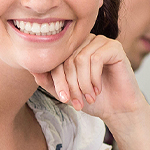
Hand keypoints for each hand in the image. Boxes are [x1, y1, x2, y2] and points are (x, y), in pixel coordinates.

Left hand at [32, 35, 147, 123]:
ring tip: (88, 97)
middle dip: (70, 83)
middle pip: (68, 58)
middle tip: (76, 101)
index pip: (56, 58)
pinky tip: (97, 89)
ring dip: (83, 83)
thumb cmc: (91, 99)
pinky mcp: (114, 47)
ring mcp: (100, 41)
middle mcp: (85, 40)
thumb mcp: (65, 91)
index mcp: (72, 48)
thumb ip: (48, 80)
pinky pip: (96, 58)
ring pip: (81, 59)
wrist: (117, 108)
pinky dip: (94, 78)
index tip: (63, 98)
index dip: (57, 79)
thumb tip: (32, 69)